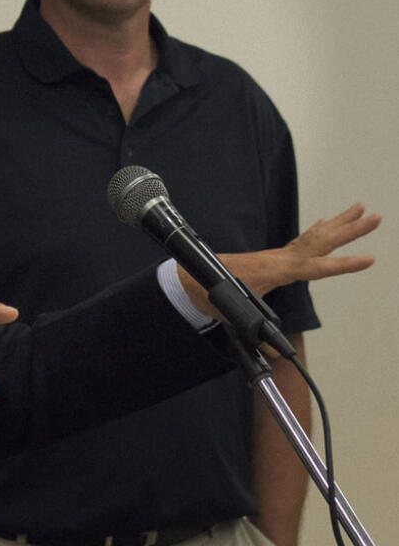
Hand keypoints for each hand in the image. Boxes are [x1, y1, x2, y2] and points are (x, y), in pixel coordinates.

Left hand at [179, 203, 380, 314]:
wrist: (190, 276)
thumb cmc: (211, 292)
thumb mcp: (235, 316)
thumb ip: (256, 334)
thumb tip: (272, 355)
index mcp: (276, 270)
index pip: (317, 266)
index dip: (343, 265)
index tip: (368, 259)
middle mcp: (280, 258)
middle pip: (321, 241)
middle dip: (349, 229)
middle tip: (375, 216)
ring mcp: (277, 255)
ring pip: (313, 236)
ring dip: (338, 223)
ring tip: (360, 209)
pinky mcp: (272, 257)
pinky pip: (301, 240)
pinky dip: (317, 230)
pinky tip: (325, 223)